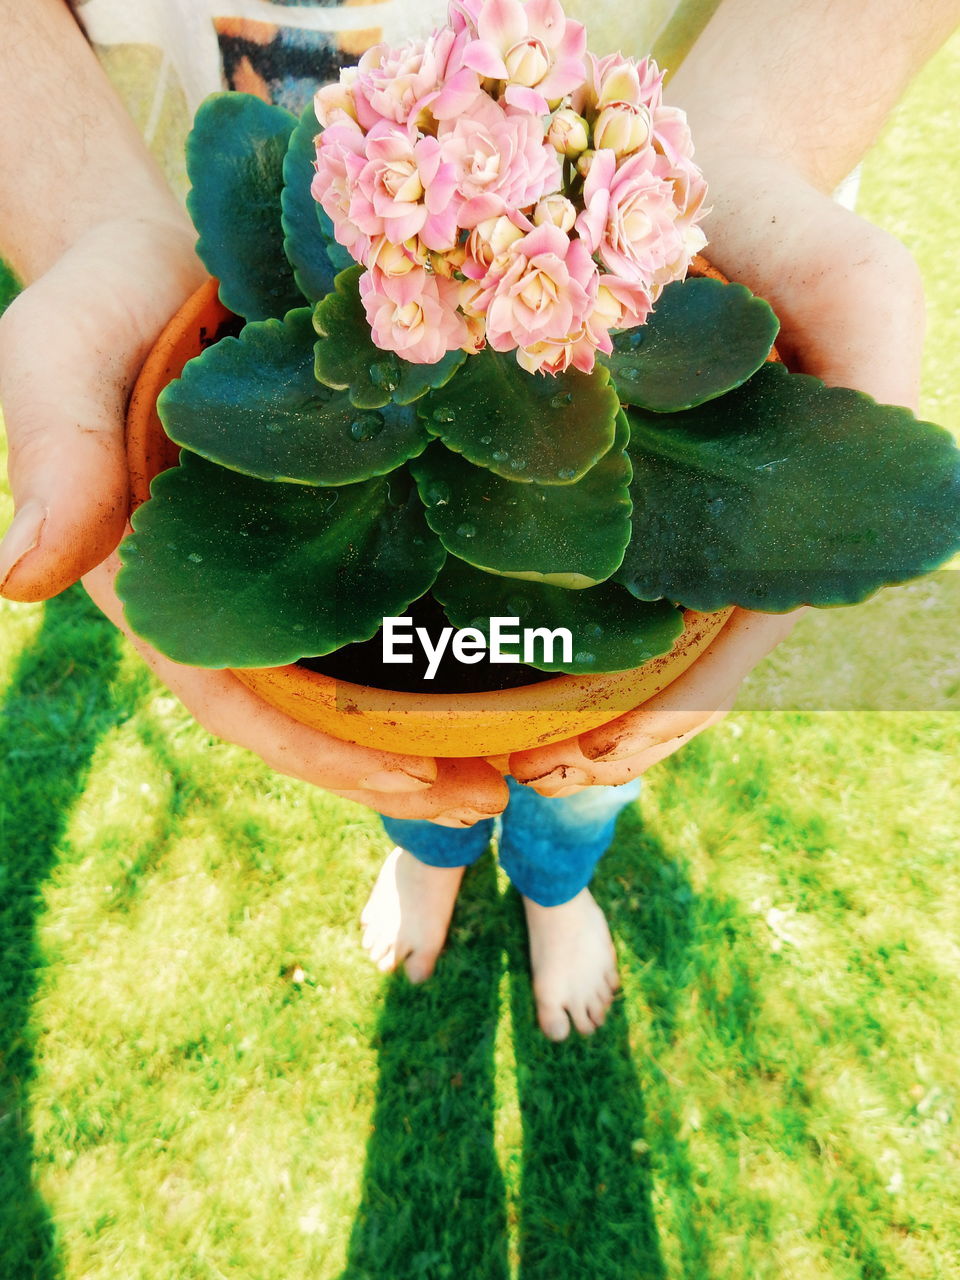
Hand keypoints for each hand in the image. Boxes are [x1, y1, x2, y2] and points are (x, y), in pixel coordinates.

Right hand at [0, 216, 506, 821]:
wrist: (162, 243)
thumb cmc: (97, 305)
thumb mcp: (58, 364)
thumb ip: (52, 461)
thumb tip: (17, 580)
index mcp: (164, 586)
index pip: (236, 696)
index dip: (320, 752)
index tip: (414, 785)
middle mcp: (236, 588)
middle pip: (315, 706)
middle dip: (395, 765)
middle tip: (492, 801)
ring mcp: (295, 553)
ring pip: (364, 662)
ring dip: (436, 718)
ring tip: (525, 757)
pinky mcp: (347, 504)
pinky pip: (400, 581)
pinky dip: (454, 629)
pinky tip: (522, 650)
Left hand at [511, 151, 925, 795]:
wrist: (727, 167)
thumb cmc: (788, 218)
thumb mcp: (851, 275)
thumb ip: (864, 350)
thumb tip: (849, 483)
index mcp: (809, 506)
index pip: (748, 635)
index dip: (680, 707)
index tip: (595, 758)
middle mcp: (759, 522)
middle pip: (698, 659)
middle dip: (629, 732)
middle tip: (538, 783)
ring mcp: (702, 508)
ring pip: (653, 637)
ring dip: (599, 706)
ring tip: (524, 762)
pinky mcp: (650, 484)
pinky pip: (617, 578)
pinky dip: (579, 636)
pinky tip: (525, 676)